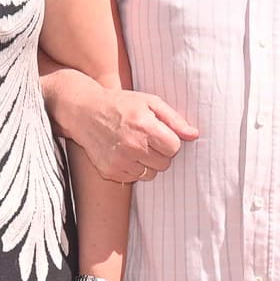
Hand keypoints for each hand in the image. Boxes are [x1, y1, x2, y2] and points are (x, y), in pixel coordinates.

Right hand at [57, 85, 197, 183]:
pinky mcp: (110, 171)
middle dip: (160, 152)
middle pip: (164, 163)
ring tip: (134, 146)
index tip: (159, 133)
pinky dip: (133, 169)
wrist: (85, 112)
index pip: (174, 148)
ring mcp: (120, 161)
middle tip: (146, 138)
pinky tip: (123, 153)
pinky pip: (134, 178)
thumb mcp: (150, 102)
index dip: (169, 140)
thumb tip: (194, 135)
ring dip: (147, 163)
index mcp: (145, 127)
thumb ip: (174, 119)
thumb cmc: (121, 105)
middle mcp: (132, 146)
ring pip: (151, 174)